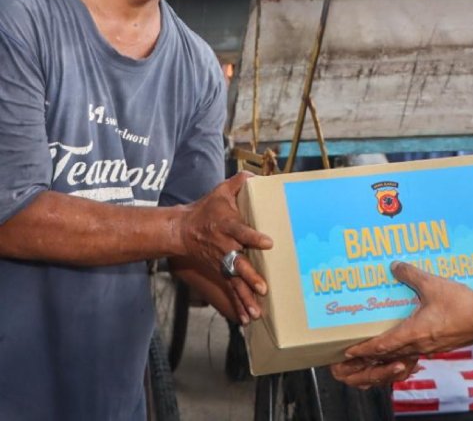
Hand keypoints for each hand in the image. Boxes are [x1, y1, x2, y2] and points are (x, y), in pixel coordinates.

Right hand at [178, 172, 272, 323]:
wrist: (182, 230)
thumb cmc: (207, 209)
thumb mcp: (221, 190)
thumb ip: (240, 181)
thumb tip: (256, 174)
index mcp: (227, 226)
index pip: (242, 232)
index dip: (254, 237)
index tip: (268, 242)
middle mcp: (224, 247)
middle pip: (238, 263)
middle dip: (250, 276)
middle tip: (263, 287)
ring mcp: (221, 262)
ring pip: (234, 282)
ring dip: (245, 297)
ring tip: (257, 311)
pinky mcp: (220, 272)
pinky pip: (230, 290)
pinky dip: (238, 305)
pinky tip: (248, 319)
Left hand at [330, 261, 472, 388]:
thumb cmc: (460, 305)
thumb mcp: (432, 284)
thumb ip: (411, 275)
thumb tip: (394, 266)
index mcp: (414, 333)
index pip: (383, 345)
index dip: (364, 348)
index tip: (349, 351)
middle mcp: (419, 344)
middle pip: (389, 355)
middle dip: (371, 356)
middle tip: (356, 353)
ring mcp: (430, 348)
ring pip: (402, 355)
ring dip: (386, 354)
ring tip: (375, 347)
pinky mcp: (439, 345)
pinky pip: (415, 351)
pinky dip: (402, 349)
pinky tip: (402, 339)